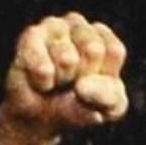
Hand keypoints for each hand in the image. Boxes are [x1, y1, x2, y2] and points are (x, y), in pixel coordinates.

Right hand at [3, 12, 126, 140]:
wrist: (40, 118)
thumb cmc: (80, 106)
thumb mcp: (107, 109)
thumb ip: (108, 98)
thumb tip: (82, 87)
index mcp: (105, 39)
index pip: (114, 51)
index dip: (104, 78)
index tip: (95, 87)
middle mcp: (80, 26)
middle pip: (93, 49)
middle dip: (83, 77)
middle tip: (73, 85)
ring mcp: (53, 26)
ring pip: (67, 57)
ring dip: (61, 81)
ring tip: (57, 83)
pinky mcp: (31, 36)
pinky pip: (43, 64)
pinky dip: (44, 83)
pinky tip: (43, 84)